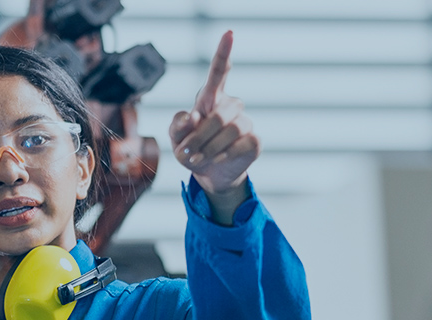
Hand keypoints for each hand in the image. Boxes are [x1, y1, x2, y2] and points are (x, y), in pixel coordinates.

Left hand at [170, 31, 259, 221]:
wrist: (209, 174)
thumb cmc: (191, 149)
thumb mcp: (176, 138)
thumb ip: (178, 126)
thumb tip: (191, 117)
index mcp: (210, 97)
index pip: (218, 71)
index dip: (224, 52)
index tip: (229, 33)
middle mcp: (231, 106)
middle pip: (218, 115)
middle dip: (199, 137)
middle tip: (186, 153)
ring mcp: (244, 122)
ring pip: (230, 130)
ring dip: (209, 148)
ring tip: (198, 159)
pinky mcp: (254, 140)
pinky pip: (241, 144)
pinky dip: (224, 155)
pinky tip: (216, 160)